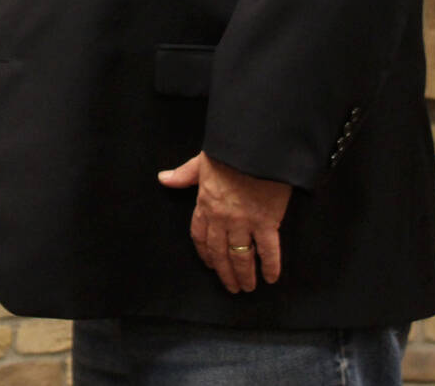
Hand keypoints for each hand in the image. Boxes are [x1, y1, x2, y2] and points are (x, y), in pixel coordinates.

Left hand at [159, 152, 290, 293]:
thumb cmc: (229, 153)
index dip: (205, 254)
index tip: (210, 266)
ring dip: (244, 275)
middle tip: (232, 287)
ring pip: (241, 256)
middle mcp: (221, 218)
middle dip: (225, 272)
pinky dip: (270, 265)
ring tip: (248, 287)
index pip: (200, 236)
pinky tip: (270, 277)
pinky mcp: (266, 222)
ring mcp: (243, 222)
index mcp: (205, 204)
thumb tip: (163, 178)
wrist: (254, 148)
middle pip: (220, 252)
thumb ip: (184, 175)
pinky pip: (268, 250)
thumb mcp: (201, 162)